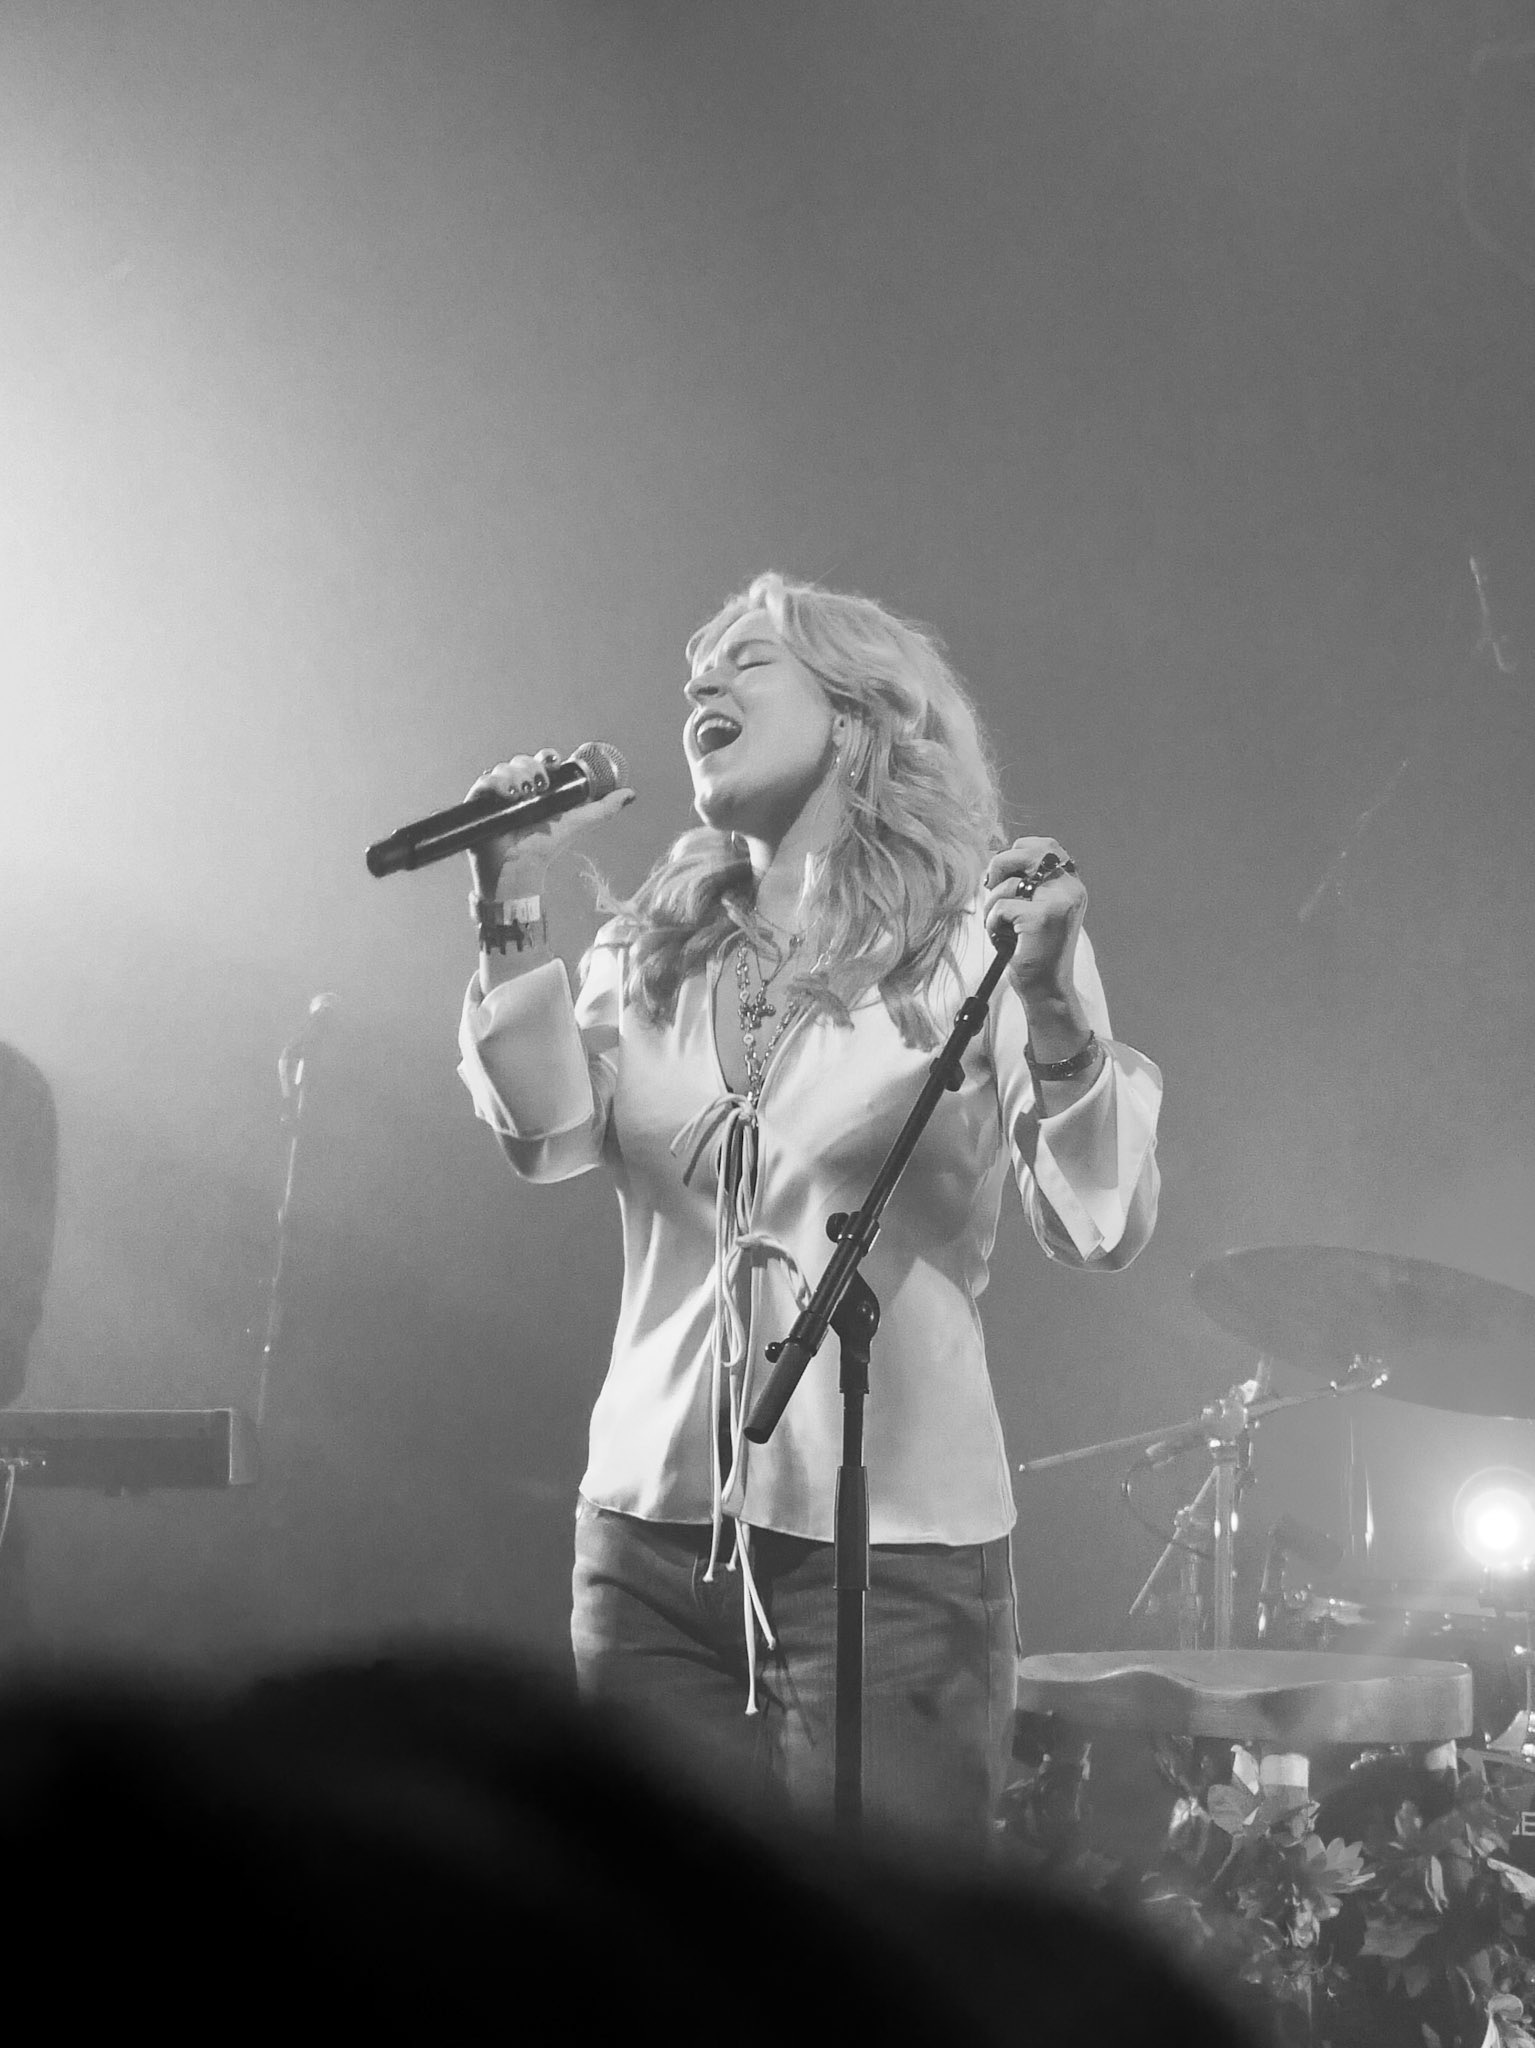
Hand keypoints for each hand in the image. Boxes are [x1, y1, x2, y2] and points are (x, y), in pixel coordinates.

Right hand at [464, 749, 634, 896]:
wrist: (521, 870)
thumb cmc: (547, 847)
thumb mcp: (579, 822)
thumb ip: (604, 808)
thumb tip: (631, 793)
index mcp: (537, 788)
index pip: (540, 761)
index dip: (546, 756)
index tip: (554, 760)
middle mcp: (515, 788)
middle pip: (521, 761)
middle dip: (532, 766)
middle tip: (541, 784)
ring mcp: (496, 796)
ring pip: (503, 768)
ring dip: (516, 775)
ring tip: (525, 794)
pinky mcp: (478, 804)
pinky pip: (484, 782)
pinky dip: (496, 783)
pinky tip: (509, 794)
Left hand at [982, 835, 1087, 1001]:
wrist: (1046, 989)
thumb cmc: (1035, 950)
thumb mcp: (1037, 909)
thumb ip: (1029, 884)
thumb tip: (996, 861)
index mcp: (1071, 886)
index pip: (1045, 846)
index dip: (1017, 852)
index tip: (1003, 874)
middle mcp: (1070, 890)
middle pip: (1026, 853)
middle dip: (999, 866)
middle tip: (990, 887)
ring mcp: (1058, 903)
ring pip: (1008, 884)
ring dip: (992, 905)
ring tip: (1001, 927)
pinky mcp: (1041, 918)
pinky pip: (1001, 907)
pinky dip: (993, 923)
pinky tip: (1004, 940)